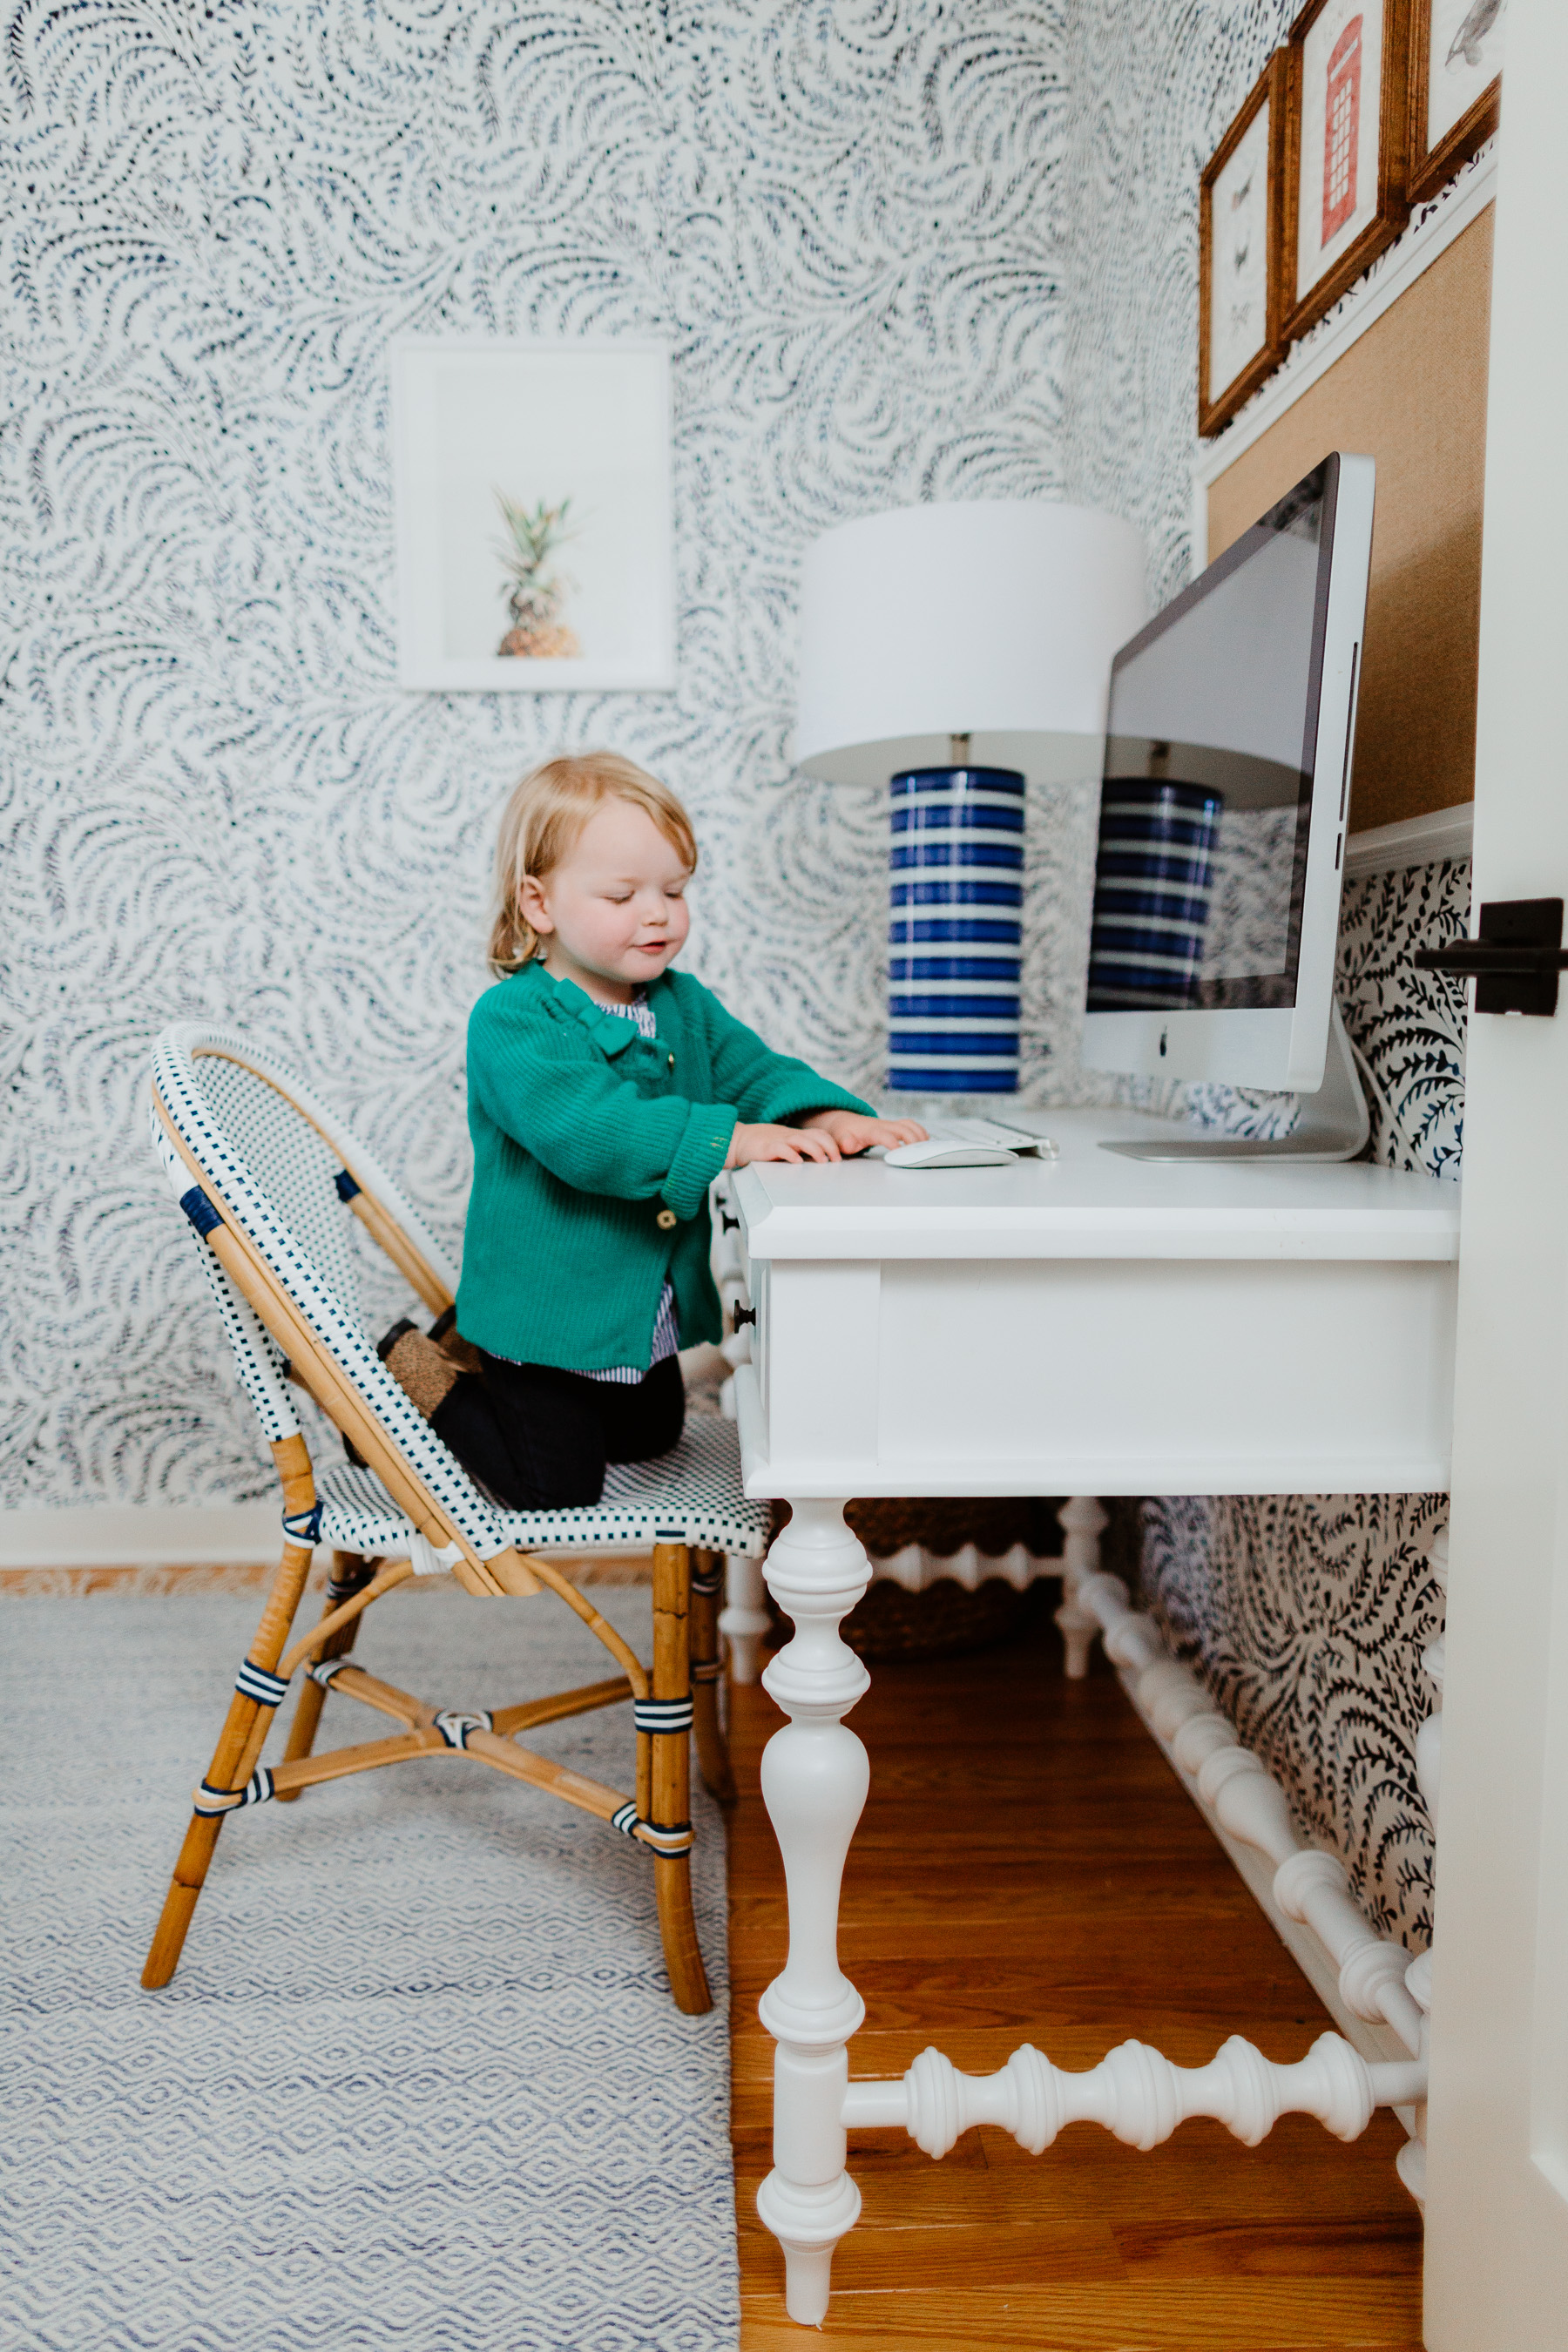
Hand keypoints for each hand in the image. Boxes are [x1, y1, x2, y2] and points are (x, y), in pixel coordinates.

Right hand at [725, 1122, 844, 1167]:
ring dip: (815, 1150)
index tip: (838, 1158)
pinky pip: (781, 1148)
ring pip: (802, 1140)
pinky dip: (791, 1154)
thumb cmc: (764, 1146)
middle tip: (835, 1161)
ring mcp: (779, 1140)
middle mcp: (791, 1136)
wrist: (739, 1140)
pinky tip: (797, 1162)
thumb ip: (800, 1152)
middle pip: (816, 1136)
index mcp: (796, 1136)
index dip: (832, 1144)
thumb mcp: (786, 1147)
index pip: (820, 1134)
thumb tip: (819, 1164)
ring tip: (822, 1161)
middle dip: (829, 1147)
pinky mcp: (767, 1147)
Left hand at [798, 1109, 929, 1155]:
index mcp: (871, 1130)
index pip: (886, 1135)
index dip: (894, 1145)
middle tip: (919, 1156)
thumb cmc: (842, 1134)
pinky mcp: (894, 1126)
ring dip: (920, 1136)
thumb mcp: (839, 1140)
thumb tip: (849, 1143)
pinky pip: (911, 1125)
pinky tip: (924, 1144)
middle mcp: (883, 1125)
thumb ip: (844, 1142)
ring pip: (910, 1125)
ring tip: (926, 1150)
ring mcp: (890, 1124)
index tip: (900, 1156)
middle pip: (904, 1128)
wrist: (843, 1122)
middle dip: (914, 1141)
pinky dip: (920, 1133)